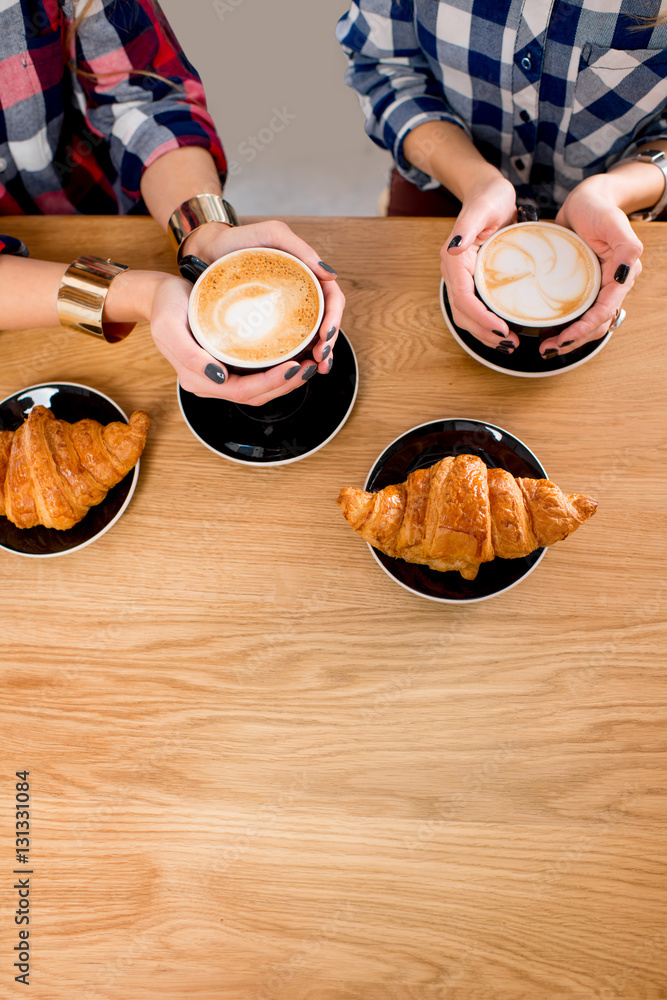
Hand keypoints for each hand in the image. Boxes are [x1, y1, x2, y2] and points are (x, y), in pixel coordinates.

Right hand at [146, 272, 335, 405]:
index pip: (243, 392)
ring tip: (309, 364)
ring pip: (259, 388)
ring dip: (286, 381)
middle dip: (286, 385)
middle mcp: (211, 382)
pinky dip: (277, 370)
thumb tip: (219, 378)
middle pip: (256, 395)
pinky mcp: (228, 362)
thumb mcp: (169, 327)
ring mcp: (220, 375)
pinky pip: (257, 374)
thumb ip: (189, 356)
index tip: (293, 367)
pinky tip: (294, 356)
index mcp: (198, 380)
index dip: (271, 384)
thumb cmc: (165, 305)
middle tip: (310, 366)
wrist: (159, 294)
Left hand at [181, 219, 344, 379]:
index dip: (334, 319)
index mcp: (307, 277)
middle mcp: (299, 296)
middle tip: (320, 359)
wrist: (206, 252)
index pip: (331, 300)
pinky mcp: (267, 325)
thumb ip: (301, 248)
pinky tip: (292, 370)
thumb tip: (331, 275)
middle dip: (328, 344)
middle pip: (324, 323)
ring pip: (309, 338)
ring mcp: (284, 312)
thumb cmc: (239, 240)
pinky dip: (293, 359)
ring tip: (313, 369)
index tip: (325, 335)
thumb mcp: (272, 234)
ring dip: (316, 356)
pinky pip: (285, 345)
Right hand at [440, 175, 517, 350]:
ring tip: (508, 343)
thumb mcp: (482, 208)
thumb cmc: (489, 197)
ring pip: (466, 316)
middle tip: (510, 343)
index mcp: (453, 260)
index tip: (502, 328)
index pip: (463, 298)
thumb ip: (467, 226)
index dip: (481, 317)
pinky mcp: (473, 281)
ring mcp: (462, 279)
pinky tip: (503, 330)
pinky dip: (487, 323)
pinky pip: (475, 309)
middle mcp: (453, 273)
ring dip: (485, 333)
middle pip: (463, 313)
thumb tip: (454, 248)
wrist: (488, 194)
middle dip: (484, 332)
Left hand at [544, 177, 642, 357]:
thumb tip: (625, 273)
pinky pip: (572, 311)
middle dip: (574, 340)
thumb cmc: (598, 207)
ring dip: (567, 338)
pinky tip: (544, 330)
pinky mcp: (578, 287)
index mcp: (621, 275)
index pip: (604, 311)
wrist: (585, 199)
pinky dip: (561, 324)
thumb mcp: (612, 222)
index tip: (564, 338)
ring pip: (584, 322)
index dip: (585, 329)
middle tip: (548, 349)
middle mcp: (609, 285)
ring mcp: (593, 288)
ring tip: (545, 347)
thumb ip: (625, 246)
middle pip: (595, 325)